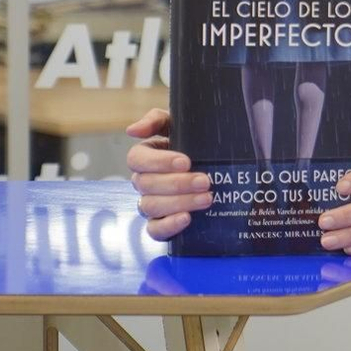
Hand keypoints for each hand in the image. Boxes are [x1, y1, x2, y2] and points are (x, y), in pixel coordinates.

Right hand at [125, 108, 210, 241]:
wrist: (218, 163)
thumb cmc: (195, 141)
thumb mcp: (179, 124)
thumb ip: (156, 120)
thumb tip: (131, 130)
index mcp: (145, 157)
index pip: (137, 160)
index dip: (159, 162)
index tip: (186, 162)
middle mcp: (143, 182)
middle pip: (146, 185)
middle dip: (177, 184)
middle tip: (204, 181)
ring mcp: (150, 204)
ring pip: (151, 207)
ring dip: (179, 203)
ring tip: (206, 198)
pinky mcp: (161, 223)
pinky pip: (155, 230)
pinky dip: (168, 226)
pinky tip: (187, 218)